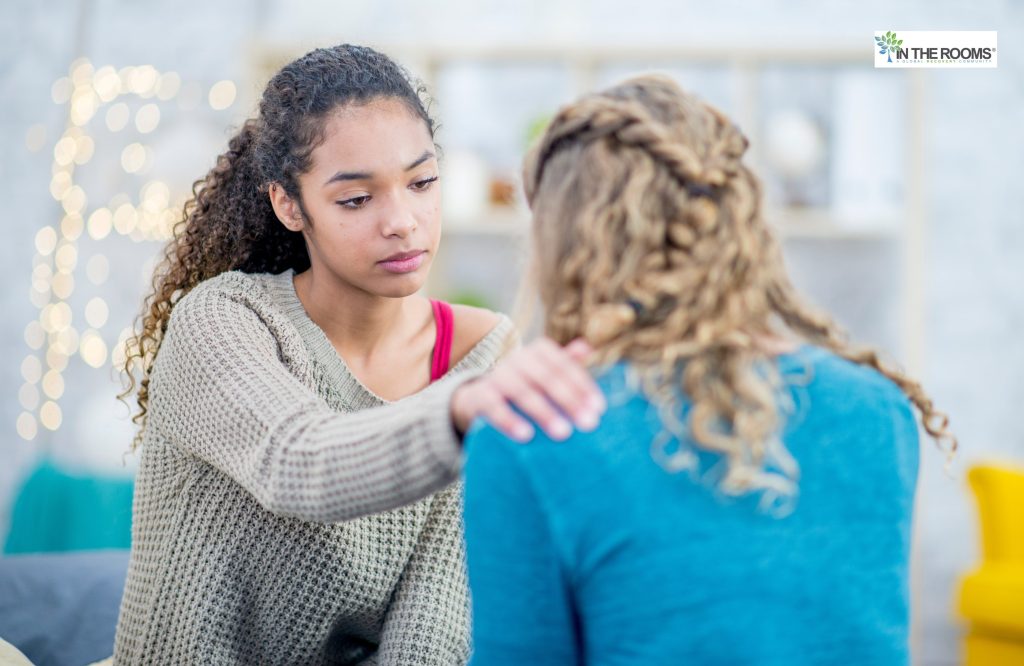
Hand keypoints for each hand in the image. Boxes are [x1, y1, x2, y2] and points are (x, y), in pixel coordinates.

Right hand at [450, 337, 605, 441]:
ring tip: (563, 433)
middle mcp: (517, 359)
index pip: (564, 365)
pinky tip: (526, 436)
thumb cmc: (524, 384)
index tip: (599, 409)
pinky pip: (494, 406)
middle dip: (570, 400)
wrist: (479, 395)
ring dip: (544, 412)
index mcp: (538, 351)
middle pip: (546, 377)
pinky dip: (509, 420)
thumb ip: (565, 363)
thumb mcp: (545, 372)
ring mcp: (497, 376)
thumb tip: (587, 348)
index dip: (583, 386)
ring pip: (522, 391)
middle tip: (589, 424)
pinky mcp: (480, 395)